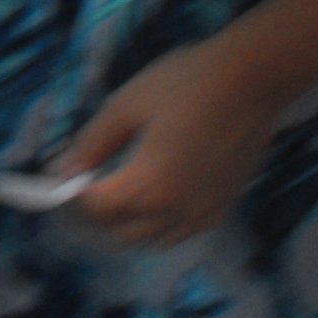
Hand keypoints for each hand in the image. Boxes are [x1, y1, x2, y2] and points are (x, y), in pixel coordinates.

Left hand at [57, 39, 290, 248]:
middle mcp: (177, 210)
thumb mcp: (126, 104)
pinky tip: (158, 196)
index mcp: (149, 185)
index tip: (67, 174)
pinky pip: (184, 231)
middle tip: (89, 182)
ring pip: (154, 238)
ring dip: (130, 223)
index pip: (97, 208)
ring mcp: (204, 212)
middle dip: (99, 212)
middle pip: (122, 231)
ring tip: (120, 190)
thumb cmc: (186, 83)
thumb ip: (93, 142)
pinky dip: (162, 224)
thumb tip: (65, 169)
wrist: (252, 78)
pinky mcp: (224, 205)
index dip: (75, 192)